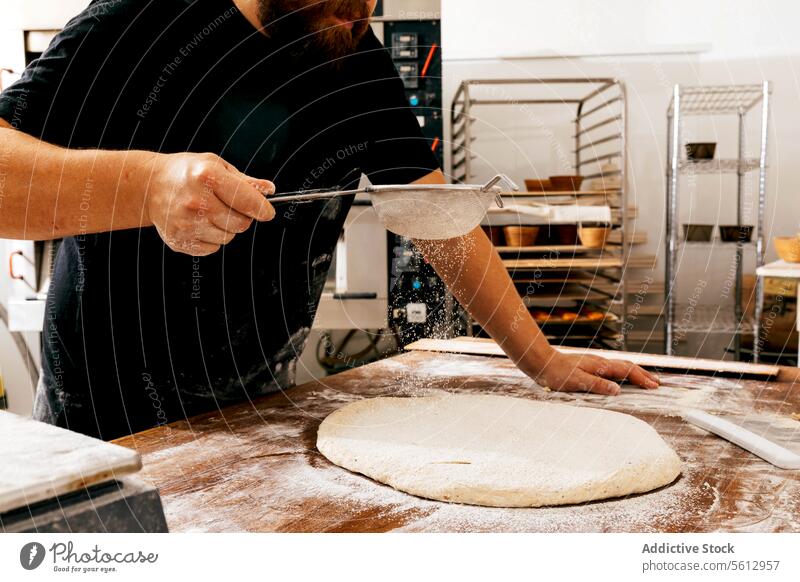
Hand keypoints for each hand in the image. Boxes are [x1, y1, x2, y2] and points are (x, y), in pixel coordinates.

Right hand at [147, 152, 274, 255]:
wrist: (148, 186)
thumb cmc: (186, 173)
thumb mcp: (216, 166)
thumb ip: (245, 181)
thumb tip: (269, 190)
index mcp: (207, 176)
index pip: (247, 201)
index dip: (262, 209)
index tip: (267, 212)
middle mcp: (196, 202)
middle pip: (241, 224)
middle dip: (243, 217)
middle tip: (230, 206)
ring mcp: (186, 224)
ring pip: (228, 237)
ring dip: (225, 228)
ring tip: (209, 212)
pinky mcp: (180, 241)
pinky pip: (212, 248)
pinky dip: (211, 238)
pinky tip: (199, 223)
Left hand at [529, 350, 659, 394]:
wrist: (542, 363)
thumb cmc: (557, 374)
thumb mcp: (577, 382)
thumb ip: (597, 385)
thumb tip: (618, 390)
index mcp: (600, 365)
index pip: (626, 371)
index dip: (642, 378)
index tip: (655, 387)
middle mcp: (600, 362)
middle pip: (627, 366)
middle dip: (643, 374)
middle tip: (657, 383)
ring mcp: (595, 363)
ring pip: (620, 366)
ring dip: (635, 373)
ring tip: (645, 380)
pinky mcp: (589, 366)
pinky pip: (612, 368)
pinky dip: (624, 373)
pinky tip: (622, 379)